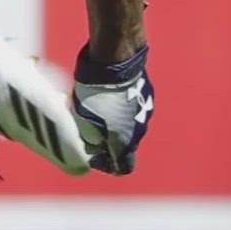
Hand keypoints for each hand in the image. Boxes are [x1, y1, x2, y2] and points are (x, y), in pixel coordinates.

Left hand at [71, 45, 152, 174]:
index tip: (94, 155)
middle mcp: (139, 130)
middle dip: (108, 142)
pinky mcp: (145, 93)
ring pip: (129, 124)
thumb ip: (91, 139)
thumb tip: (93, 146)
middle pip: (125, 145)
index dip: (108, 165)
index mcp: (125, 141)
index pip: (124, 167)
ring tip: (95, 109)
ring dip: (115, 123)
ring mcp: (144, 110)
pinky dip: (121, 107)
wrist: (114, 62)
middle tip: (89, 130)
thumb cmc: (94, 95)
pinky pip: (132, 107)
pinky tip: (107, 95)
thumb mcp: (84, 122)